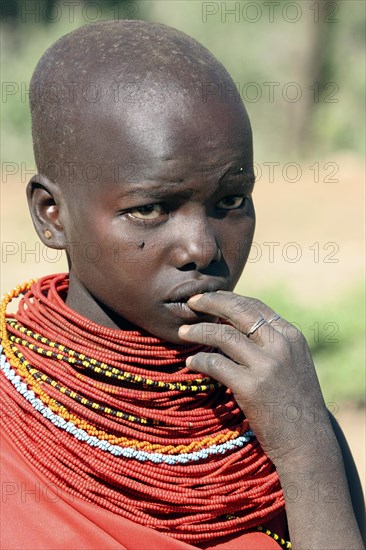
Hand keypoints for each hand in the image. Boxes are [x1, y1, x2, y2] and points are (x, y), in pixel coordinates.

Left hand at [178, 291, 332, 467]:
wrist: (308, 442)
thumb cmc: (296, 403)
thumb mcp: (294, 363)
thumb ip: (272, 342)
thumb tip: (235, 324)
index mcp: (291, 336)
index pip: (254, 305)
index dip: (227, 298)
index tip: (209, 298)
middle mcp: (280, 345)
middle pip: (237, 311)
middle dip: (210, 302)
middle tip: (191, 302)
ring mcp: (266, 366)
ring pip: (221, 334)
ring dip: (197, 331)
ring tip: (182, 333)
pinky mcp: (251, 387)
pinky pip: (215, 363)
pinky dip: (198, 360)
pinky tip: (191, 362)